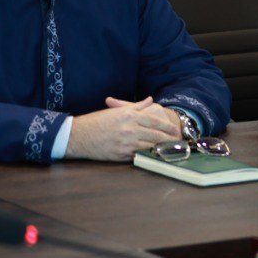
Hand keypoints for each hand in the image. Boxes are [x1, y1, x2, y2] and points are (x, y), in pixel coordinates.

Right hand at [65, 96, 181, 161]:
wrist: (79, 135)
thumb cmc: (98, 121)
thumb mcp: (118, 110)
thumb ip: (136, 106)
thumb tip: (150, 100)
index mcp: (130, 116)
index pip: (154, 121)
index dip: (167, 126)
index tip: (176, 129)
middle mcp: (129, 129)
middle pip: (155, 135)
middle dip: (168, 138)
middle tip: (179, 141)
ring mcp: (125, 143)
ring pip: (149, 146)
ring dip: (161, 148)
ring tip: (172, 150)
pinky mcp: (120, 155)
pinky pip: (138, 156)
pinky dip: (148, 156)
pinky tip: (155, 157)